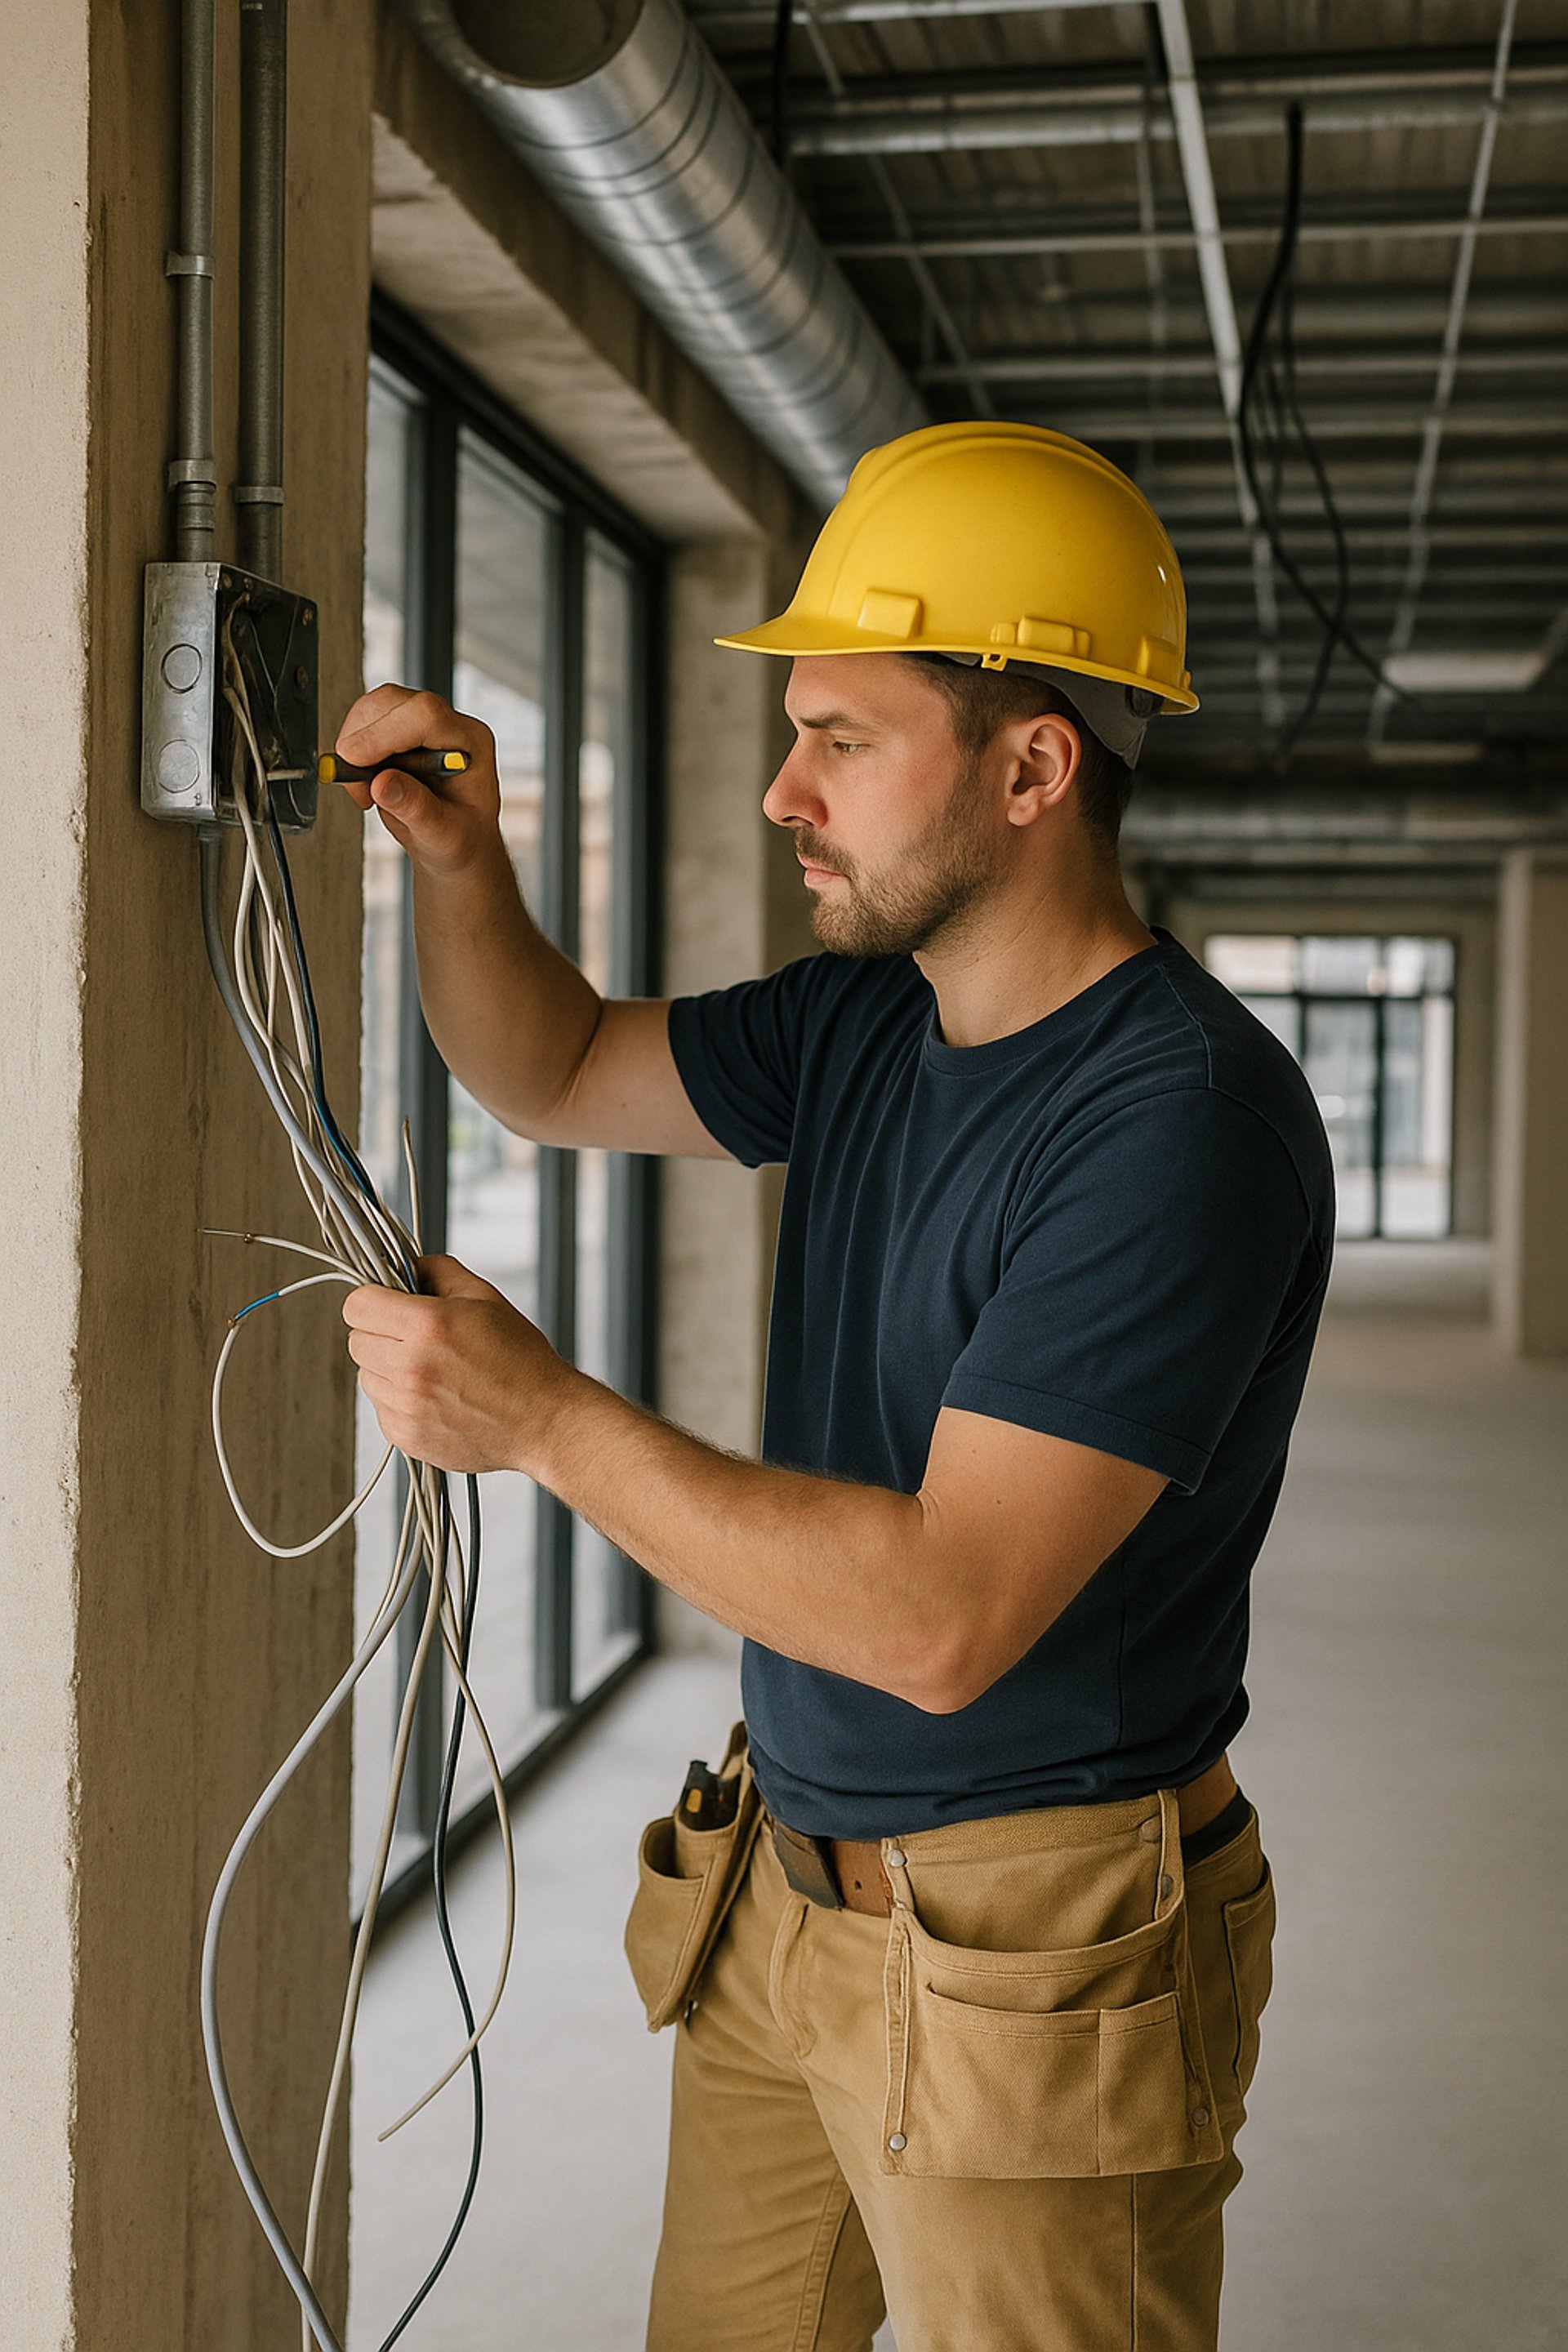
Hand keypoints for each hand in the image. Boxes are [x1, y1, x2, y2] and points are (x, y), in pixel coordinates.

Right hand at [332, 686, 503, 877]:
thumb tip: (381, 784)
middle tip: (360, 788)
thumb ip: (416, 809)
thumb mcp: (445, 836)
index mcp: (470, 743)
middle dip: (362, 741)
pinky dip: (354, 752)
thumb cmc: (462, 838)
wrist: (458, 842)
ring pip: (373, 708)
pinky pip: (365, 723)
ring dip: (355, 747)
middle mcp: (449, 725)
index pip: (425, 715)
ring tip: (366, 792)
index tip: (355, 762)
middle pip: (393, 702)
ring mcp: (423, 723)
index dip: (383, 734)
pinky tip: (368, 783)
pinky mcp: (400, 728)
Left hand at [344, 1254, 566, 1473]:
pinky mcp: (406, 1435)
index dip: (372, 1301)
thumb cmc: (521, 1361)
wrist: (544, 1421)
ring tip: (432, 1371)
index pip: (357, 1306)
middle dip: (381, 1334)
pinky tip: (435, 1397)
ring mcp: (406, 1405)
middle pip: (356, 1341)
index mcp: (428, 1325)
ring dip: (388, 1369)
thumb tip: (408, 1265)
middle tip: (416, 1338)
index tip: (388, 1306)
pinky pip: (381, 1408)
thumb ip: (439, 1272)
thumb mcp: (485, 1298)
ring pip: (366, 1376)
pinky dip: (400, 1401)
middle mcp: (410, 1366)